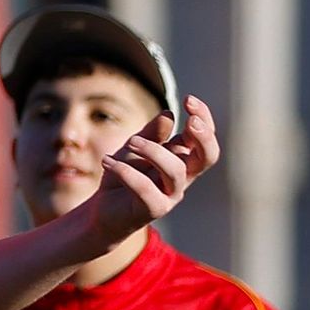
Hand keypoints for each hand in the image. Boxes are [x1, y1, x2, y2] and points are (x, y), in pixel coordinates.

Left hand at [77, 97, 221, 247]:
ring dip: (153, 150)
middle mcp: (181, 178)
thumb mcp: (134, 147)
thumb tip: (169, 114)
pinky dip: (126, 171)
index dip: (203, 119)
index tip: (189, 99)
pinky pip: (145, 189)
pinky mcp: (152, 210)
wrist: (101, 209)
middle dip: (203, 137)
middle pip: (207, 158)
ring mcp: (169, 195)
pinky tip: (107, 161)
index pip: (203, 139)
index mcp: (181, 159)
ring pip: (175, 171)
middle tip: (189, 120)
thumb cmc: (123, 175)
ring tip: (130, 142)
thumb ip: (151, 133)